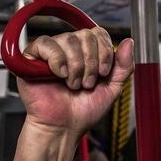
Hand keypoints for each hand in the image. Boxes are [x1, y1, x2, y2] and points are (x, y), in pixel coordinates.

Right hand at [12, 28, 134, 160]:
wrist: (64, 127)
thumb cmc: (84, 111)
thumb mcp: (113, 87)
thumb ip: (123, 65)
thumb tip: (128, 42)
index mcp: (88, 53)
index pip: (98, 33)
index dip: (104, 51)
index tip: (104, 72)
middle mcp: (70, 50)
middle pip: (85, 35)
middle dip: (92, 62)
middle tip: (87, 83)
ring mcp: (51, 53)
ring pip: (68, 39)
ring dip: (76, 66)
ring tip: (73, 84)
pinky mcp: (32, 58)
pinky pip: (45, 43)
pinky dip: (57, 60)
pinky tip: (60, 75)